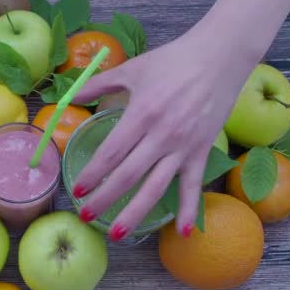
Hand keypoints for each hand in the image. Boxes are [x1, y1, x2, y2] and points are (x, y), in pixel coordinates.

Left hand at [71, 29, 258, 240]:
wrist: (219, 56)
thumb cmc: (172, 61)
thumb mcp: (132, 69)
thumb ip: (99, 84)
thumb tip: (70, 95)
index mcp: (141, 115)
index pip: (110, 154)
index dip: (92, 174)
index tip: (77, 190)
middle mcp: (161, 136)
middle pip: (127, 176)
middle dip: (104, 199)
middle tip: (86, 216)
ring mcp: (183, 147)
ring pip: (156, 188)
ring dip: (135, 213)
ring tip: (117, 233)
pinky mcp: (202, 152)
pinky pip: (193, 186)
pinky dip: (191, 210)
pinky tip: (184, 232)